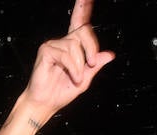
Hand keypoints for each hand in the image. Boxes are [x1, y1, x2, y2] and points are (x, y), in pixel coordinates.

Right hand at [22, 0, 114, 118]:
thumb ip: (96, 65)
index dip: (83, 6)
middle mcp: (63, 42)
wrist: (46, 103)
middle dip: (91, 47)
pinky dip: (73, 67)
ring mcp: (53, 44)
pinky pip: (66, 54)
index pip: (81, 23)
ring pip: (75, 46)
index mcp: (72, 47)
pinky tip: (72, 76)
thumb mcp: (85, 79)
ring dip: (80, 65)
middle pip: (83, 30)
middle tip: (92, 63)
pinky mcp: (46, 50)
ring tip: (77, 78)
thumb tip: (109, 54)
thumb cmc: (61, 92)